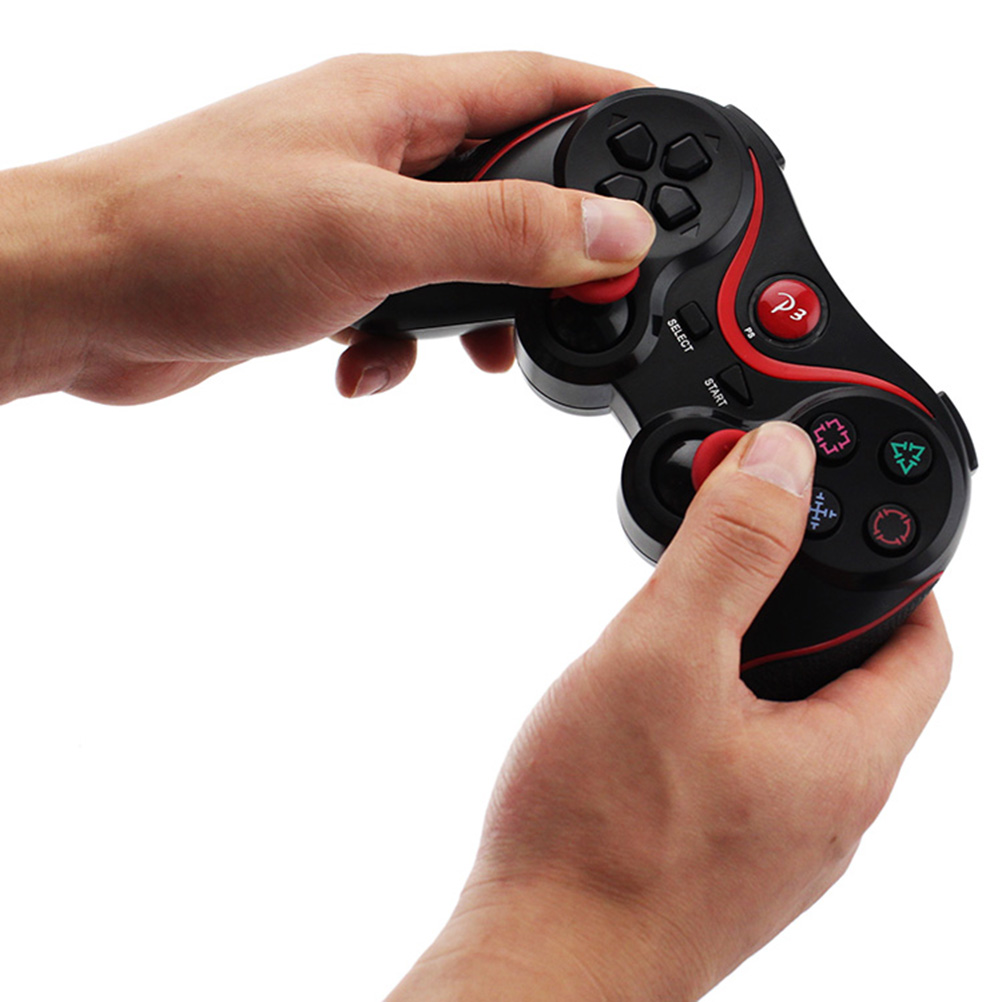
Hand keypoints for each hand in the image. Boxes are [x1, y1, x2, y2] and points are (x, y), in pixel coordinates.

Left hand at [0, 52, 653, 404]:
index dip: (621, 111)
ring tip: (476, 354)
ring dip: (475, 309)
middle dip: (553, 240)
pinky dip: (400, 344)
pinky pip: (396, 300)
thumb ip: (504, 230)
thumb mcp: (376, 232)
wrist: (83, 297)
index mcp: (398, 102)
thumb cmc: (195, 234)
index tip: (682, 147)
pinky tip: (370, 368)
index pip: (543, 85)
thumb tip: (613, 232)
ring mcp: (349, 205)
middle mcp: (378, 144)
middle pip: (511, 176)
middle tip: (584, 293)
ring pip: (458, 249)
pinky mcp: (320, 267)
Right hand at [387, 422, 950, 1001]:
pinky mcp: (716, 855)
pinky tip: (649, 704)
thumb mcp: (665, 655)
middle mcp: (826, 810)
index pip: (924, 642)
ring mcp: (771, 841)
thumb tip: (782, 460)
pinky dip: (715, 708)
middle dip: (808, 603)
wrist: (541, 963)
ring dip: (753, 655)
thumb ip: (730, 549)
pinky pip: (743, 760)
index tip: (845, 517)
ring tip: (682, 620)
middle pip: (856, 679)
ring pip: (792, 719)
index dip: (901, 567)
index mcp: (846, 759)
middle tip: (744, 553)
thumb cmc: (600, 830)